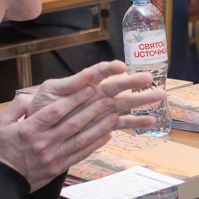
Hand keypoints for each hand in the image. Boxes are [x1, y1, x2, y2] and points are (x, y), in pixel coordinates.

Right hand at [0, 62, 161, 190]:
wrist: (3, 181)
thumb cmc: (1, 150)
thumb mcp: (0, 124)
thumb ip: (16, 107)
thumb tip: (29, 95)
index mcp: (30, 130)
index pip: (56, 111)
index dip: (74, 98)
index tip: (88, 87)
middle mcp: (43, 143)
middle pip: (73, 123)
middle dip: (93, 109)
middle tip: (109, 97)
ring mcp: (53, 156)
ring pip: (81, 139)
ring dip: (99, 126)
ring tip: (114, 114)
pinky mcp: (59, 167)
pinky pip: (81, 154)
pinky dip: (95, 144)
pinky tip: (107, 135)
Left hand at [29, 60, 162, 128]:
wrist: (39, 132)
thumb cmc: (43, 108)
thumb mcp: (49, 92)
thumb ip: (68, 84)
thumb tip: (85, 73)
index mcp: (84, 82)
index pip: (100, 71)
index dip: (110, 68)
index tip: (121, 67)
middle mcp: (97, 93)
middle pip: (119, 85)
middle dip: (134, 81)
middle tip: (149, 78)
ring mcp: (103, 109)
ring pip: (126, 102)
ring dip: (143, 99)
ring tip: (159, 95)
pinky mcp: (105, 124)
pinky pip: (123, 123)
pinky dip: (137, 122)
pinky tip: (151, 120)